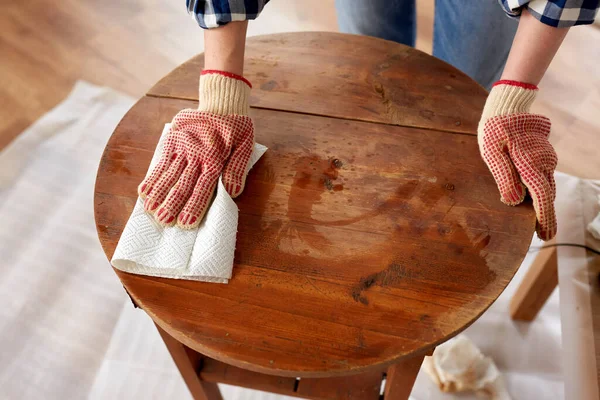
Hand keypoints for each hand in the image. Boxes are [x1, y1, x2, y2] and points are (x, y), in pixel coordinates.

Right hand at [138, 70, 253, 228]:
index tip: (186, 222)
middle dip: (173, 204)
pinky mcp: (171, 141)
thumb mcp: (246, 144)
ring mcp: (181, 147)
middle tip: (165, 222)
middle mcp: (196, 154)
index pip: (203, 187)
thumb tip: (232, 192)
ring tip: (151, 211)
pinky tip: (144, 192)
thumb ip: (237, 168)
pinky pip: (161, 162)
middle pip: (183, 184)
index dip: (194, 206)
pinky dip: (152, 178)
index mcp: (215, 157)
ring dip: (159, 194)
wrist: (221, 102)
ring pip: (169, 175)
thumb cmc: (236, 128)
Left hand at [478, 81, 557, 240]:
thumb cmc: (495, 129)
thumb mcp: (492, 153)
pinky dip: (542, 190)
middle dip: (547, 216)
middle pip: (547, 196)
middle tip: (545, 236)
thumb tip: (514, 201)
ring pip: (547, 186)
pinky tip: (535, 200)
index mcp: (531, 165)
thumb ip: (504, 177)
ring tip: (541, 223)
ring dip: (544, 204)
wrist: (508, 105)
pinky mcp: (543, 154)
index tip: (545, 235)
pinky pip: (544, 176)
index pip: (541, 198)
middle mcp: (543, 163)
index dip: (544, 218)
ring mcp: (546, 158)